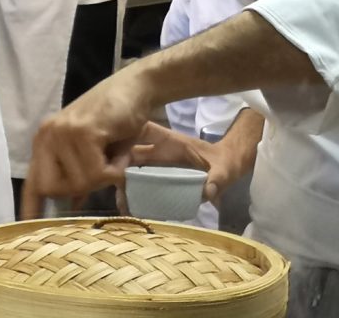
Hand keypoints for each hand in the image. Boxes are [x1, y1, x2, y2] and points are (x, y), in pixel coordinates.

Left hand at [21, 64, 154, 219]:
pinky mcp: (82, 132)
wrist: (136, 87)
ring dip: (105, 176)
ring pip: (79, 183)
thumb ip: (78, 175)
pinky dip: (115, 170)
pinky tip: (120, 152)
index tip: (27, 229)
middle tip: (102, 171)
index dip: (30, 208)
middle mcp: (47, 136)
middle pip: (53, 190)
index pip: (33, 183)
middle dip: (81, 188)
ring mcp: (62, 133)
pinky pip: (97, 172)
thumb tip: (72, 206)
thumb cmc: (116, 119)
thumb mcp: (92, 151)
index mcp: (45, 141)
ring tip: (114, 155)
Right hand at [125, 122, 242, 205]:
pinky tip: (128, 207)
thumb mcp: (224, 170)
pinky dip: (129, 192)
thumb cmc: (224, 163)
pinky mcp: (157, 178)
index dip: (126, 137)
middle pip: (129, 151)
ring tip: (121, 203)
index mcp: (171, 142)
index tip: (115, 155)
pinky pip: (137, 182)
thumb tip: (209, 191)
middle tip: (111, 185)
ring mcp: (156, 164)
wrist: (227, 169)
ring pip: (129, 168)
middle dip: (116, 164)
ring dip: (120, 181)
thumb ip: (218, 179)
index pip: (143, 131)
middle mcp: (158, 151)